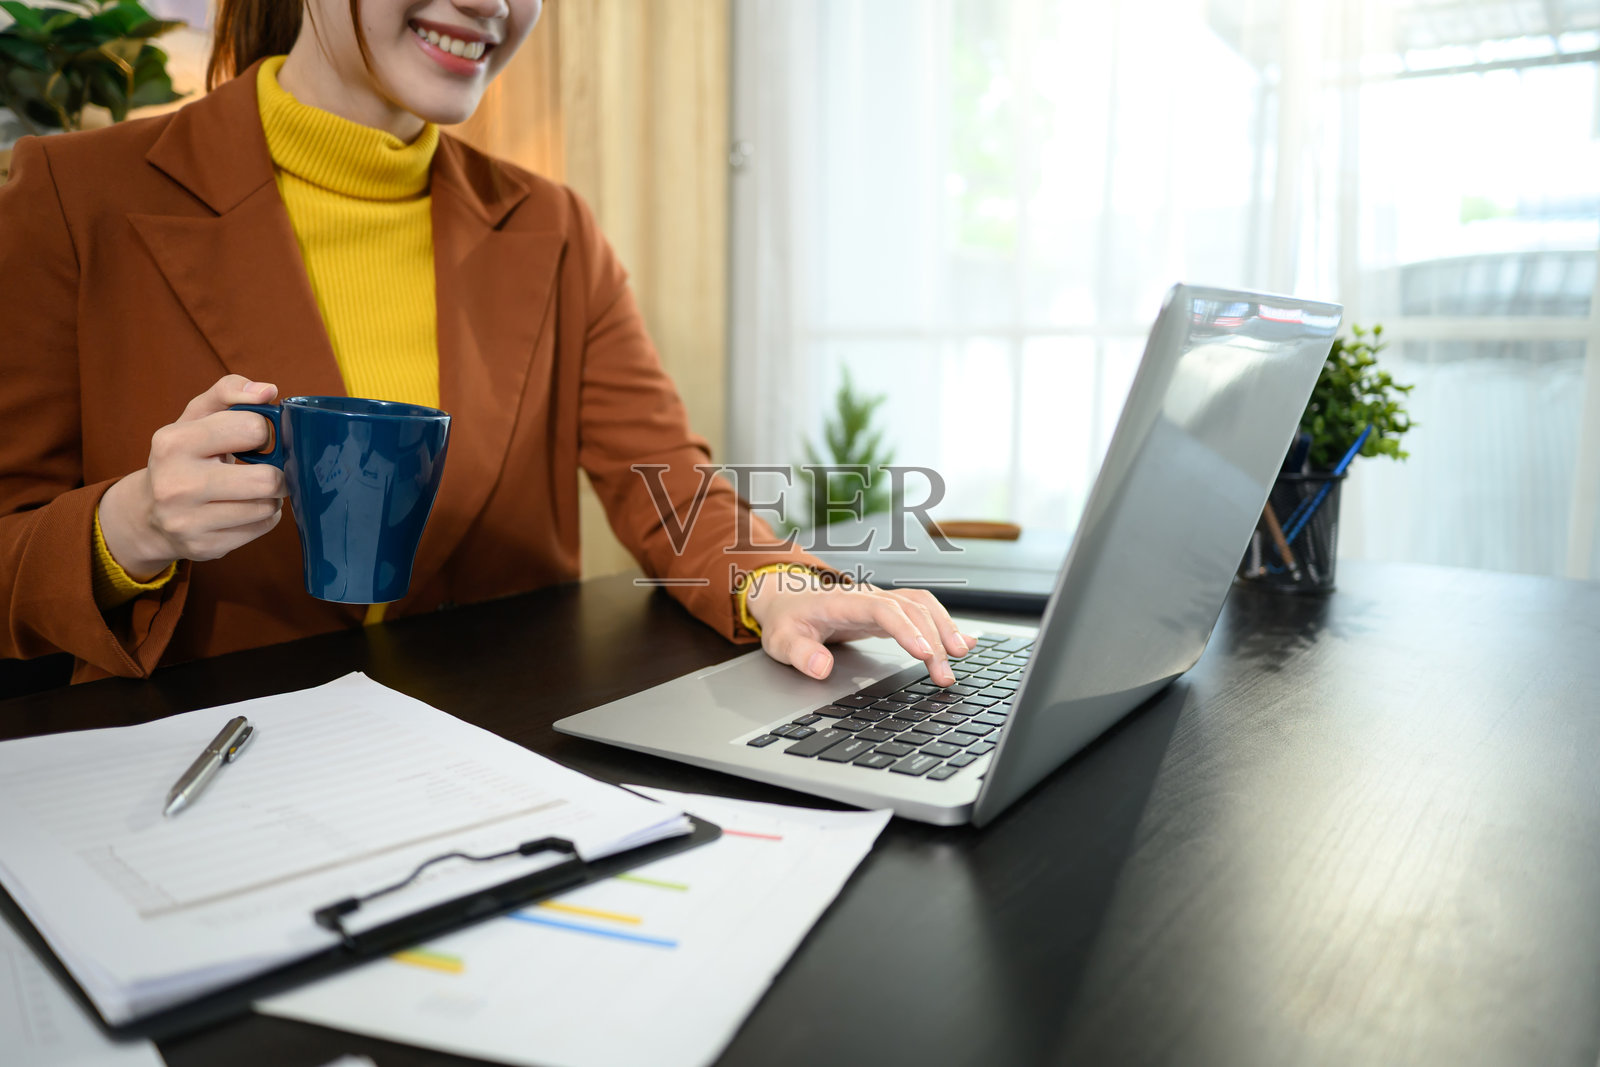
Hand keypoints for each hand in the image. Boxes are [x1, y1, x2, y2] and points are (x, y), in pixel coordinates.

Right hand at [98, 376, 286, 579]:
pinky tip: (243, 509)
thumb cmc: (184, 455)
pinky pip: (262, 529)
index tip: (255, 438)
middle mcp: (176, 485)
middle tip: (266, 468)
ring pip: (268, 507)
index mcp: (173, 443)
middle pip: (267, 479)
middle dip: (277, 472)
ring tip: (251, 489)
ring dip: (270, 497)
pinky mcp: (205, 548)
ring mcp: (188, 521)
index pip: (252, 428)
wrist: (148, 513)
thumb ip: (228, 392)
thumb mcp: (196, 417)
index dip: (264, 432)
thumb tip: (268, 391)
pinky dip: (263, 517)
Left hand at [745, 572, 974, 684]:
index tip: (924, 653)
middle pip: (911, 609)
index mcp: (844, 602)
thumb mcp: (781, 641)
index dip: (906, 629)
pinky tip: (963, 642)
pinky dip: (944, 624)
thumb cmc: (788, 621)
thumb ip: (800, 654)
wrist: (788, 600)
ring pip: (922, 606)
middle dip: (934, 639)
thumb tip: (821, 667)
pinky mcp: (888, 611)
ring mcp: (881, 602)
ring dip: (945, 629)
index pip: (883, 609)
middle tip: (945, 674)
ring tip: (960, 657)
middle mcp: (868, 597)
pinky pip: (922, 611)